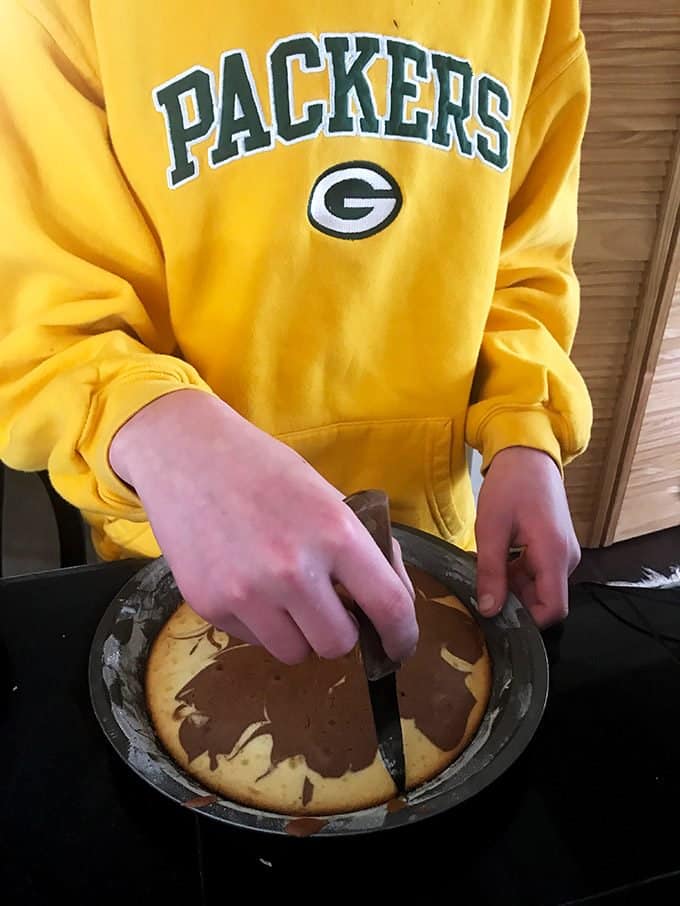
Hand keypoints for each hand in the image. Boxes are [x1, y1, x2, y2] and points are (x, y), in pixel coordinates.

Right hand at [109, 389, 416, 663]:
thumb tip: (391, 601)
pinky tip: (247, 582)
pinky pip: (255, 640)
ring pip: (296, 652)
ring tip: (284, 596)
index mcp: (336, 532)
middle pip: (338, 644)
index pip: (389, 606)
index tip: (398, 644)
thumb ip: (360, 548)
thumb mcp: (326, 496)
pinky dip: (261, 624)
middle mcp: (293, 569)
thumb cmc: (264, 469)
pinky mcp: (210, 605)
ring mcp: (248, 592)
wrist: (186, 452)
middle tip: (329, 608)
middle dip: (340, 631)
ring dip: (299, 634)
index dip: (402, 635)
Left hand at [474, 446, 580, 627]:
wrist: (528, 455)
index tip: (496, 616)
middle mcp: (567, 558)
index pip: (554, 610)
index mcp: (554, 554)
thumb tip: (489, 610)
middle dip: (514, 601)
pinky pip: (540, 573)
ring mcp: (564, 552)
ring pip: (540, 587)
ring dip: (513, 586)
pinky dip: (518, 573)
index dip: (527, 621)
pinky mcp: (557, 547)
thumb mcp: (491, 529)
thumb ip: (491, 573)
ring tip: (486, 570)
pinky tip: (496, 560)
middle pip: (545, 600)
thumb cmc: (510, 486)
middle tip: (482, 589)